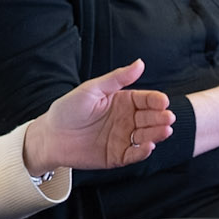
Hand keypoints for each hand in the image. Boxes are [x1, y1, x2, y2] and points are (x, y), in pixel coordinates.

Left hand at [23, 59, 172, 172]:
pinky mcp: (117, 156)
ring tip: (164, 131)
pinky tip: (148, 146)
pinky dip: (143, 152)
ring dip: (157, 134)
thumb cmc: (68, 109)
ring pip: (146, 136)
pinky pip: (134, 154)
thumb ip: (116, 78)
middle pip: (149, 118)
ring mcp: (123, 138)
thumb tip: (140, 63)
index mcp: (122, 102)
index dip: (156, 101)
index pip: (145, 100)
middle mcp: (126, 120)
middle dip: (160, 118)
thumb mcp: (92, 89)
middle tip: (168, 118)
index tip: (163, 101)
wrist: (51, 135)